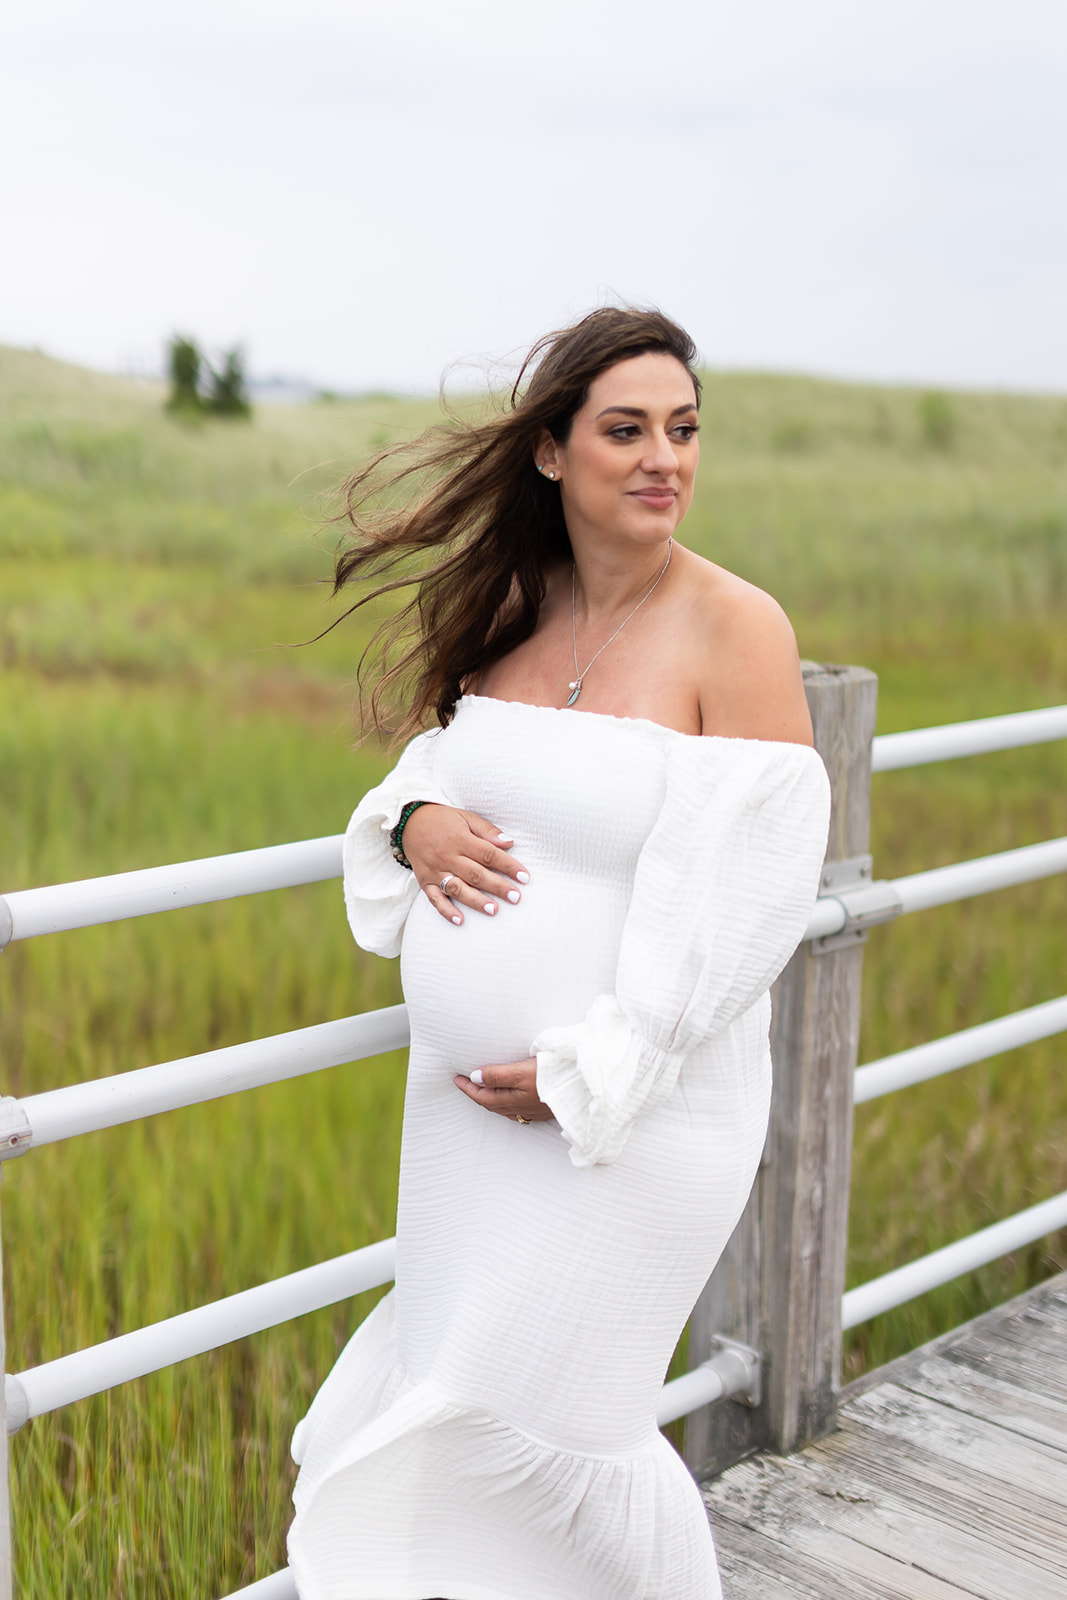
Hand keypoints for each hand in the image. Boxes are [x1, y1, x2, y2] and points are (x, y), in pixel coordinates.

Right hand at [403, 803, 529, 925]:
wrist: (409, 822)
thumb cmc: (443, 820)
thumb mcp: (466, 817)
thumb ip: (487, 831)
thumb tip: (509, 842)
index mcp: (460, 839)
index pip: (488, 854)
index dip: (507, 865)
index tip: (524, 877)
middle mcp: (447, 856)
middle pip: (475, 874)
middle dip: (497, 886)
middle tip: (516, 897)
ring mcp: (435, 870)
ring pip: (456, 888)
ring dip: (475, 900)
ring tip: (493, 910)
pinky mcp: (425, 881)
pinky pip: (434, 898)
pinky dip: (446, 910)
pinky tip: (460, 920)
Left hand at [453, 1058, 553, 1122]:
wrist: (586, 1088)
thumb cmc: (554, 1077)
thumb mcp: (522, 1071)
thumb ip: (497, 1074)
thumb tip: (474, 1077)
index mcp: (513, 1100)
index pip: (483, 1096)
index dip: (468, 1088)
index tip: (456, 1078)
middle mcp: (521, 1109)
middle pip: (492, 1104)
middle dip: (477, 1094)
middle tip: (465, 1083)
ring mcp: (534, 1110)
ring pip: (505, 1108)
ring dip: (491, 1099)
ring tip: (484, 1089)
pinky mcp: (546, 1108)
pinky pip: (518, 1109)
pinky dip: (507, 1103)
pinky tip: (511, 1098)